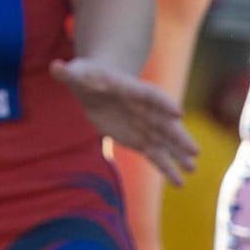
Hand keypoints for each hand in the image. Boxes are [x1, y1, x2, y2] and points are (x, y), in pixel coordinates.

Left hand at [51, 57, 198, 181]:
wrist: (95, 85)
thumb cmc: (87, 75)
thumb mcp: (78, 73)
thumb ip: (69, 73)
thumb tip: (55, 67)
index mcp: (131, 89)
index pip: (150, 94)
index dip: (163, 102)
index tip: (177, 112)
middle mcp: (143, 109)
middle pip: (164, 122)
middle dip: (179, 136)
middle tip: (194, 150)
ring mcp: (144, 125)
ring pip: (164, 141)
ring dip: (178, 154)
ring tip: (193, 168)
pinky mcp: (139, 140)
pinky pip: (155, 155)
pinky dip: (167, 168)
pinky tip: (180, 182)